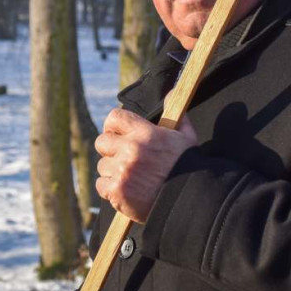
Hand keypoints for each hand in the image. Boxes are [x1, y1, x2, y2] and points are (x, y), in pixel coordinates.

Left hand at [94, 108, 196, 222]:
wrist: (190, 198)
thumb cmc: (188, 167)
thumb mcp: (185, 136)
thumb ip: (175, 114)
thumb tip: (171, 92)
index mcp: (145, 132)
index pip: (114, 118)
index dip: (113, 126)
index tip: (117, 134)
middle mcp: (130, 148)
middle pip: (102, 142)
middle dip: (110, 150)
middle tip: (123, 158)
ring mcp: (122, 170)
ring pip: (102, 166)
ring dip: (113, 171)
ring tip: (131, 178)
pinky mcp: (117, 191)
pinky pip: (101, 185)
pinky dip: (111, 190)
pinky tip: (127, 191)